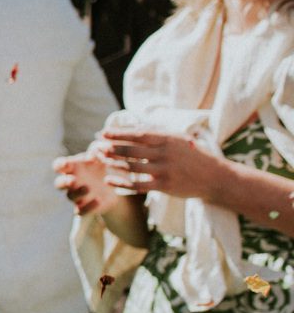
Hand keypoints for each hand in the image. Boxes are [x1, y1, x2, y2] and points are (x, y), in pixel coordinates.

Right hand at [55, 149, 129, 215]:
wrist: (120, 185)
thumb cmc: (109, 165)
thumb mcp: (108, 155)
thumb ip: (101, 150)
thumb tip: (94, 153)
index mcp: (74, 167)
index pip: (58, 165)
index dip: (59, 165)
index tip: (66, 164)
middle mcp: (73, 182)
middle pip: (59, 183)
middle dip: (63, 182)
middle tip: (72, 180)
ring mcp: (78, 195)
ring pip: (69, 196)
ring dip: (77, 193)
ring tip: (88, 188)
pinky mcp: (86, 207)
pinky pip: (81, 211)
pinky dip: (88, 207)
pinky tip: (98, 200)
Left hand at [96, 126, 226, 201]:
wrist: (215, 177)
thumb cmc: (193, 155)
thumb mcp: (178, 139)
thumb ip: (157, 134)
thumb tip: (133, 126)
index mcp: (168, 139)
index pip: (138, 134)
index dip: (118, 133)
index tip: (103, 133)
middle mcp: (165, 154)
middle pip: (131, 150)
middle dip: (112, 148)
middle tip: (97, 146)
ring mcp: (164, 170)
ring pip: (132, 167)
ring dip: (113, 163)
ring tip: (100, 159)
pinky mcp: (164, 186)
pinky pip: (138, 185)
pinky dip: (121, 183)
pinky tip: (109, 180)